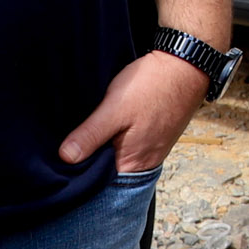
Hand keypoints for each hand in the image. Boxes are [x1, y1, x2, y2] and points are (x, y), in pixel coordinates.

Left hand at [60, 50, 207, 172]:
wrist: (187, 65)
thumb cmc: (153, 86)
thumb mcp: (114, 109)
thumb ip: (90, 135)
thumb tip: (66, 157)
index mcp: (133, 163)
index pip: (99, 183)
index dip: (80, 174)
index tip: (62, 163)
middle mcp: (146, 162)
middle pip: (110, 170)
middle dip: (92, 159)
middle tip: (71, 143)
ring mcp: (153, 148)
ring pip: (120, 155)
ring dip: (105, 147)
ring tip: (90, 132)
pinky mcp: (156, 135)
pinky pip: (131, 144)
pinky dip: (119, 137)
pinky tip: (110, 124)